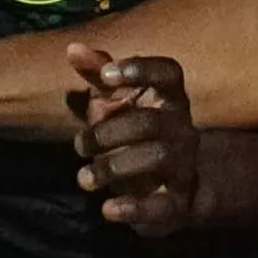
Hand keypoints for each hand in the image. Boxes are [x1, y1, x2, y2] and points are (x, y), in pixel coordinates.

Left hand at [69, 44, 201, 236]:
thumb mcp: (113, 101)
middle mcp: (182, 128)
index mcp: (169, 98)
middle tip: (79, 145)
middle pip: (151, 120)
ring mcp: (184, 165)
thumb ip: (97, 74)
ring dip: (113, 166)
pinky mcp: (177, 202)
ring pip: (157, 156)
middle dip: (108, 132)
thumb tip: (73, 48)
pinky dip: (133, 208)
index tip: (106, 75)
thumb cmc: (130, 132)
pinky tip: (107, 209)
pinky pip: (162, 205)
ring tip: (84, 177)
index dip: (141, 69)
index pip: (169, 73)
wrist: (162, 188)